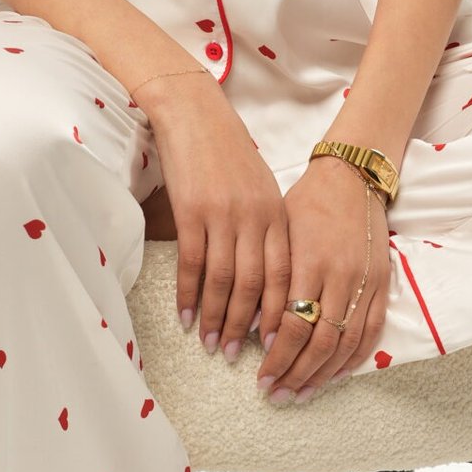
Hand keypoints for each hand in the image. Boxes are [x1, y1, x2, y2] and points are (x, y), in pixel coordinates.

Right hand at [138, 75, 291, 355]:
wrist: (195, 114)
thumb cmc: (227, 153)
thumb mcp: (260, 189)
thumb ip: (266, 228)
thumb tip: (265, 276)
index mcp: (277, 214)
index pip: (285, 275)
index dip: (281, 313)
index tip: (276, 344)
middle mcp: (255, 218)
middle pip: (256, 285)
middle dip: (248, 326)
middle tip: (240, 357)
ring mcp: (223, 216)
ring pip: (225, 281)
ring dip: (217, 318)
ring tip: (212, 345)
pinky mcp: (191, 212)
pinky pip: (193, 264)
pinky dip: (189, 294)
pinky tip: (186, 317)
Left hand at [256, 158, 390, 399]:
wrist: (351, 178)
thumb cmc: (307, 203)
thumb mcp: (280, 234)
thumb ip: (270, 278)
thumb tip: (253, 325)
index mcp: (309, 262)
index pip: (292, 324)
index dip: (277, 356)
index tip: (259, 376)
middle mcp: (339, 276)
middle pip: (319, 341)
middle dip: (294, 373)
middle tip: (275, 394)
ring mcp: (365, 282)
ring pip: (345, 342)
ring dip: (321, 373)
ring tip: (300, 393)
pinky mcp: (382, 284)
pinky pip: (371, 331)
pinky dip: (354, 358)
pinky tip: (335, 375)